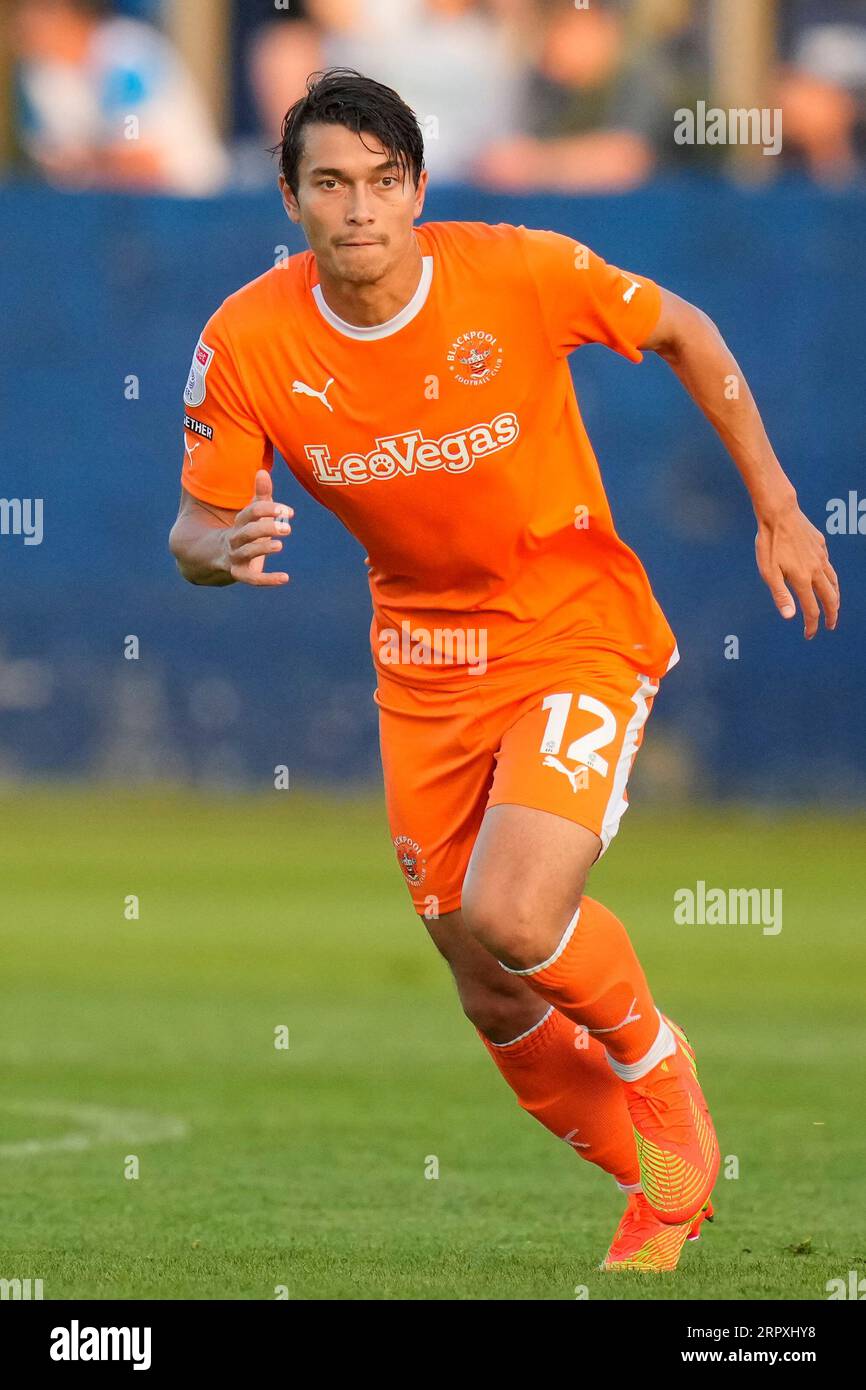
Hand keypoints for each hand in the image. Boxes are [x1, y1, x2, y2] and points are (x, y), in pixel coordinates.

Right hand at [225, 470, 292, 586]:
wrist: (217, 556)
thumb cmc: (243, 530)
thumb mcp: (251, 514)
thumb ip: (260, 495)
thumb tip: (263, 471)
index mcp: (240, 522)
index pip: (251, 513)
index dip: (268, 510)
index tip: (289, 512)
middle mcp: (235, 539)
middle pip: (248, 532)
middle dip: (266, 528)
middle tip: (287, 528)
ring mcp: (236, 557)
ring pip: (247, 553)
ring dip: (263, 549)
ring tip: (280, 545)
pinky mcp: (240, 573)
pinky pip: (252, 579)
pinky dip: (268, 580)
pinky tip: (285, 578)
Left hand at [755, 498, 838, 637]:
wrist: (779, 513)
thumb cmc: (769, 542)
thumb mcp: (768, 572)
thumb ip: (780, 595)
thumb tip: (789, 617)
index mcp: (803, 579)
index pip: (812, 609)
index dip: (812, 625)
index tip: (809, 634)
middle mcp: (816, 569)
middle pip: (830, 598)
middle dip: (832, 615)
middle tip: (830, 625)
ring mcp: (820, 557)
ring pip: (834, 582)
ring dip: (835, 598)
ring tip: (833, 606)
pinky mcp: (821, 546)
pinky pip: (829, 566)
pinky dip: (830, 578)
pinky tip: (825, 578)